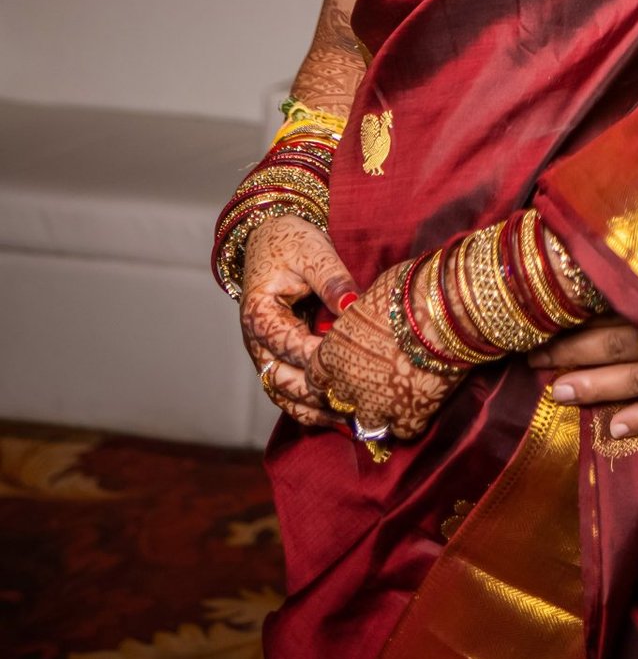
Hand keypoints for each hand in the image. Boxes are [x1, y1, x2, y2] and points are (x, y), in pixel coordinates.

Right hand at [240, 214, 359, 427]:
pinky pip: (292, 393)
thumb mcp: (313, 251)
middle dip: (320, 393)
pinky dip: (313, 407)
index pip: (292, 348)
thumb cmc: (291, 241)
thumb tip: (352, 306)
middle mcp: (257, 343)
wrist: (270, 237)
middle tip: (359, 401)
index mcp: (259, 316)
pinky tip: (342, 417)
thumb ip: (332, 280)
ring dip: (316, 411)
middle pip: (284, 383)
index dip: (324, 358)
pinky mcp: (280, 359)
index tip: (357, 364)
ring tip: (353, 421)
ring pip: (285, 397)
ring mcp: (267, 355)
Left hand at [306, 263, 460, 441]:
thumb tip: (365, 319)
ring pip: (369, 423)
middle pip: (343, 400)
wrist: (445, 309)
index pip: (317, 377)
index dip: (333, 373)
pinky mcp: (409, 416)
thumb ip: (361, 320)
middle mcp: (348, 383)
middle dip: (358, 390)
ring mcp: (377, 404)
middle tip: (379, 376)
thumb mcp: (371, 298)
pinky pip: (403, 430)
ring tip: (398, 395)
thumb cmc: (408, 290)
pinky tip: (420, 402)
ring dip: (381, 411)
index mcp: (333, 352)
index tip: (347, 366)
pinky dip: (410, 419)